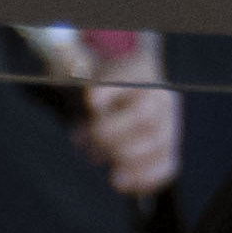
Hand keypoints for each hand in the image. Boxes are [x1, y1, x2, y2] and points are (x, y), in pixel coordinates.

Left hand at [75, 39, 181, 198]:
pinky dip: (144, 178)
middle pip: (145, 116)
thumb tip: (62, 50)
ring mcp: (169, 123)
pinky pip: (167, 165)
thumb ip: (71, 60)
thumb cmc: (93, 80)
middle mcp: (161, 94)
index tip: (91, 102)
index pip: (132, 78)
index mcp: (140, 68)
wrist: (114, 96)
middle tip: (86, 141)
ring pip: (158, 144)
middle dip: (110, 134)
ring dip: (123, 158)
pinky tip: (120, 181)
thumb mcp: (78, 64)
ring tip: (96, 158)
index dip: (112, 91)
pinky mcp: (168, 148)